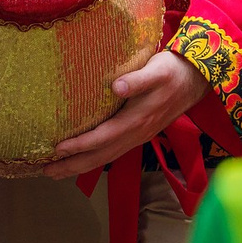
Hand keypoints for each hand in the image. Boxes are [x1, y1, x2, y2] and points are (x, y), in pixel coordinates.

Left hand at [45, 48, 208, 176]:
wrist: (196, 80)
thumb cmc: (173, 71)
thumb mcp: (157, 70)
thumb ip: (138, 80)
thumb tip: (116, 86)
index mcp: (137, 121)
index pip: (102, 138)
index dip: (79, 145)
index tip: (56, 148)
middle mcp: (136, 134)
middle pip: (100, 156)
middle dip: (72, 165)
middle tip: (45, 171)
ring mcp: (138, 137)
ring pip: (105, 158)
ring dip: (80, 166)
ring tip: (56, 172)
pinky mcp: (139, 134)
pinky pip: (112, 153)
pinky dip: (94, 159)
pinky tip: (82, 159)